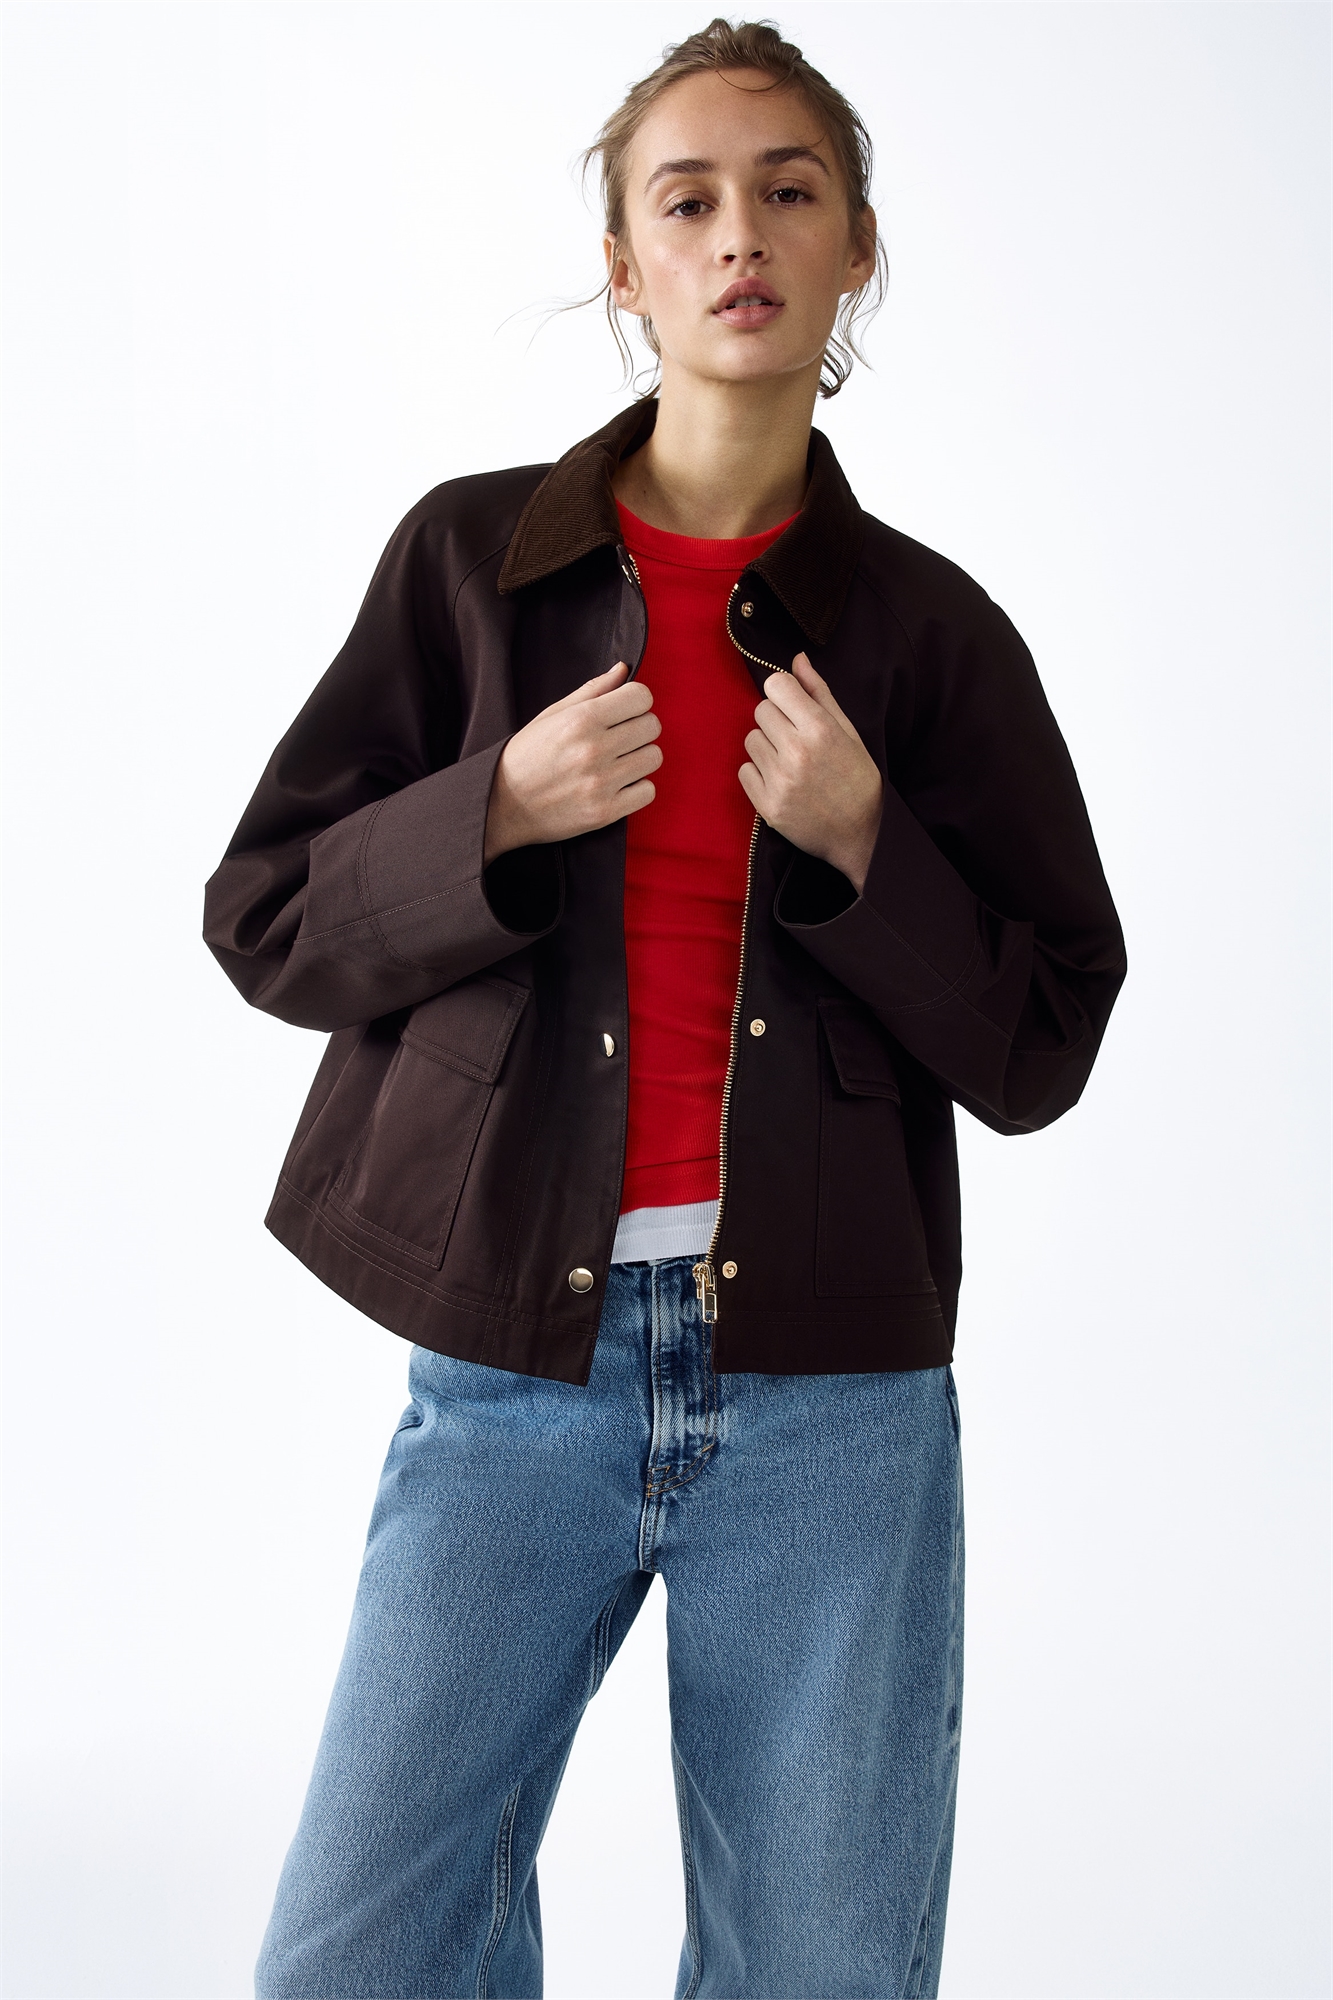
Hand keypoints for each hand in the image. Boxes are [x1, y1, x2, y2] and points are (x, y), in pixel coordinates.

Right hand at [484, 661, 660, 863]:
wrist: (503, 804)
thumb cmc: (527, 755)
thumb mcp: (552, 714)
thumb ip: (592, 690)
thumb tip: (623, 669)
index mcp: (581, 719)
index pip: (641, 697)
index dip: (636, 701)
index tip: (624, 711)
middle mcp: (594, 749)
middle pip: (652, 726)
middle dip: (639, 727)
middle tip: (620, 737)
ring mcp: (601, 783)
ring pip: (653, 757)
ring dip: (640, 757)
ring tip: (618, 761)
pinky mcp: (606, 812)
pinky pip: (648, 791)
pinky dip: (638, 787)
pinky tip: (618, 784)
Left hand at [739, 652, 882, 893]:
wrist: (860, 834)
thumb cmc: (857, 778)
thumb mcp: (848, 731)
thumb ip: (819, 693)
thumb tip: (797, 659)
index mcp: (820, 729)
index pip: (776, 685)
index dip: (784, 694)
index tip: (794, 708)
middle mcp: (797, 752)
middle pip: (761, 710)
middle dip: (776, 721)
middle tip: (796, 740)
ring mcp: (780, 780)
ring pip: (751, 739)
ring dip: (766, 747)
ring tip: (790, 763)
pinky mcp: (767, 805)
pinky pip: (744, 770)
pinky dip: (758, 774)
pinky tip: (781, 782)